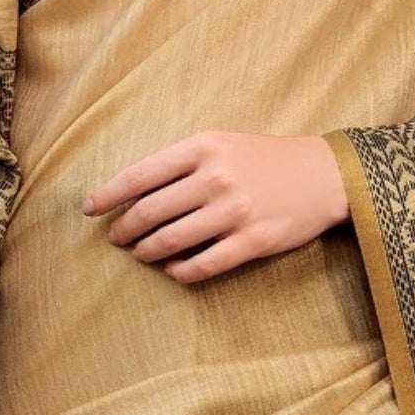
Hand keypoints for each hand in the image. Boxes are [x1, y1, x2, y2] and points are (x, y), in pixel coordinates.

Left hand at [84, 131, 348, 284]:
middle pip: (149, 212)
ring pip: (170, 241)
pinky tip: (174, 269)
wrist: (324, 175)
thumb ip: (181, 162)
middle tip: (117, 238)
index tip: (89, 209)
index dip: (108, 195)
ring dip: (147, 252)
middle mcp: (215, 178)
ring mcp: (234, 212)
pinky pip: (202, 265)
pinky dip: (180, 271)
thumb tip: (133, 191)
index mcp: (202, 148)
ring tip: (141, 254)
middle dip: (125, 229)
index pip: (139, 175)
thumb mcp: (222, 143)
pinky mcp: (252, 242)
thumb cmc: (265, 158)